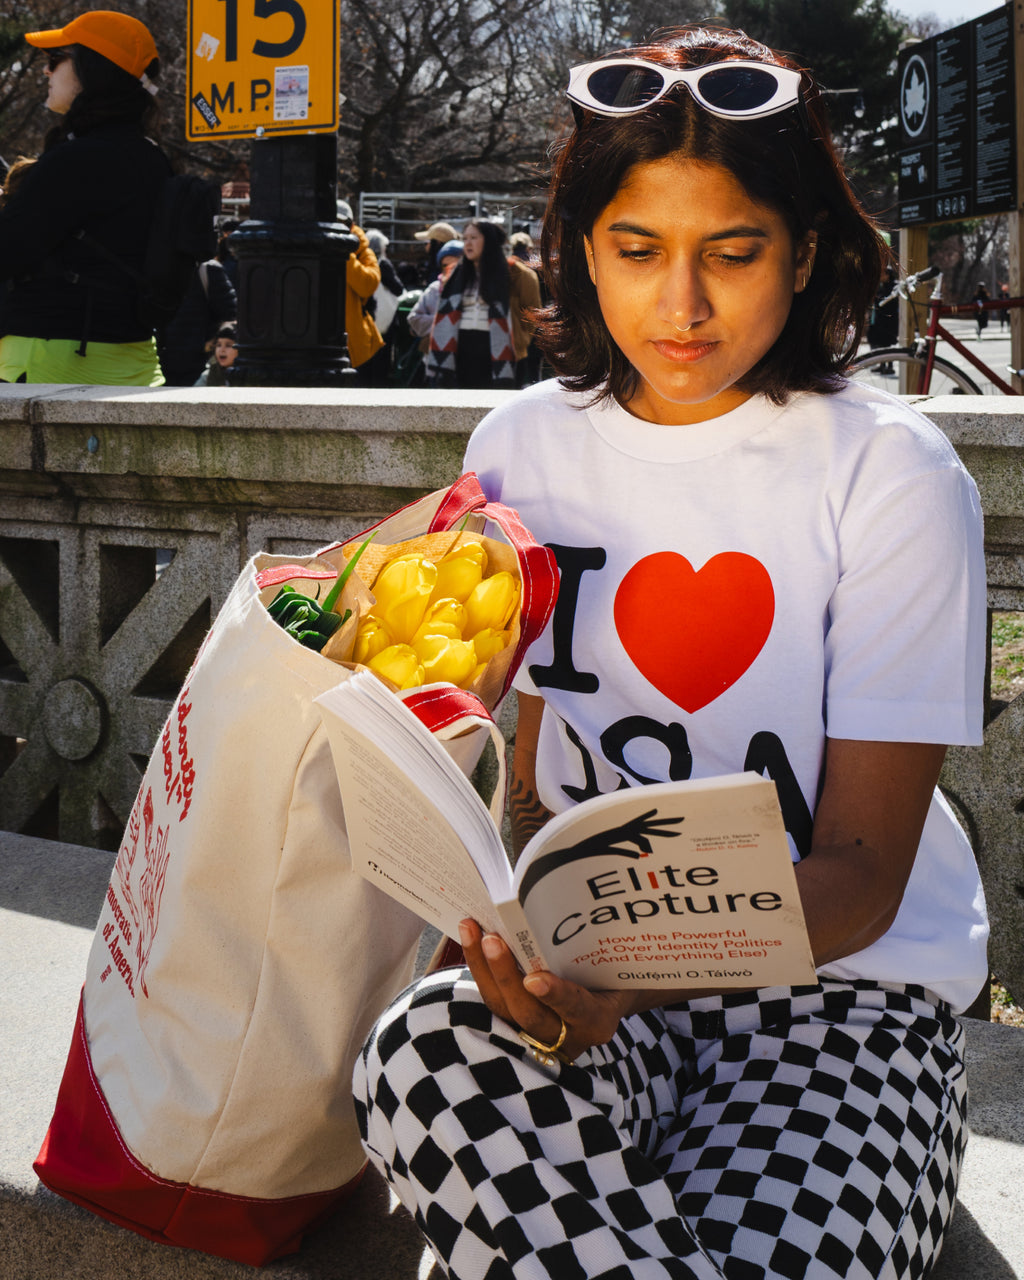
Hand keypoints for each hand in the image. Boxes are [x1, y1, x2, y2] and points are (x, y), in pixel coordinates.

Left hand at [459, 919, 633, 1061]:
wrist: (610, 995)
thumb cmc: (613, 971)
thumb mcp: (614, 964)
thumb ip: (593, 951)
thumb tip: (563, 908)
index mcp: (598, 1021)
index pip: (577, 1010)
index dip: (555, 996)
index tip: (534, 979)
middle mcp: (568, 1036)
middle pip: (530, 1013)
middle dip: (506, 975)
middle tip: (491, 939)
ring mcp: (539, 1036)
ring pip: (504, 1009)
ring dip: (484, 969)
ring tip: (471, 930)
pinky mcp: (517, 1026)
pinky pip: (495, 1000)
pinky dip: (481, 970)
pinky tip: (471, 938)